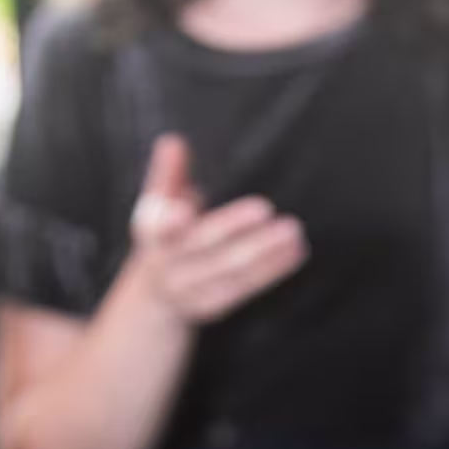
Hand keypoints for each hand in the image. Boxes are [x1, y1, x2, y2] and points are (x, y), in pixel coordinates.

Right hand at [130, 133, 308, 325]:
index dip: (170, 219)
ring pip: (230, 270)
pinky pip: (245, 287)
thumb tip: (173, 141)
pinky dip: (272, 270)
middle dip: (234, 228)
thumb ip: (168, 175)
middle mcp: (166, 266)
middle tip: (266, 208)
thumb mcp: (158, 206)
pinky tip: (296, 252)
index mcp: (152, 236)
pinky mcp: (211, 306)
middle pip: (203, 247)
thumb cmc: (165, 236)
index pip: (160, 227)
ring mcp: (188, 290)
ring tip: (294, 231)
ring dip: (264, 251)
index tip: (184, 208)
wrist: (153, 298)